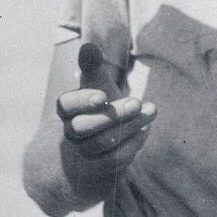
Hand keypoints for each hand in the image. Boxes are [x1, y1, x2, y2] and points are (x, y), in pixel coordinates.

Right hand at [57, 42, 154, 183]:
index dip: (82, 101)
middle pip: (83, 128)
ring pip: (102, 143)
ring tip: (152, 110)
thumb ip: (92, 68)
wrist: (94, 152)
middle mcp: (70, 134)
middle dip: (112, 115)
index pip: (65, 105)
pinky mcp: (100, 170)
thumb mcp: (95, 88)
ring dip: (130, 126)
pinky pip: (115, 159)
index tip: (103, 95)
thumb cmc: (97, 111)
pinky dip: (133, 143)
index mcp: (66, 112)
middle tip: (137, 101)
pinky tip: (146, 129)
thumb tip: (88, 46)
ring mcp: (84, 154)